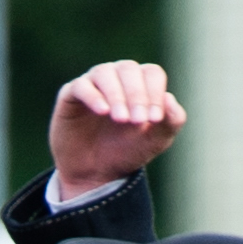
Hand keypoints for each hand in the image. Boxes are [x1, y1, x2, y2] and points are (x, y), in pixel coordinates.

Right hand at [45, 61, 183, 196]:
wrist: (96, 174)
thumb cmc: (128, 151)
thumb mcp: (156, 141)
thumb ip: (172, 121)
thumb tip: (169, 98)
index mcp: (141, 83)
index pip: (151, 73)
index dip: (155, 93)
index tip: (153, 119)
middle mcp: (117, 77)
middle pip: (129, 69)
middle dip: (136, 94)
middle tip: (136, 121)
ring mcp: (93, 84)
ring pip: (105, 72)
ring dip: (116, 94)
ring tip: (121, 119)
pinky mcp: (71, 95)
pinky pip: (81, 86)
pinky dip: (93, 96)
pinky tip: (102, 111)